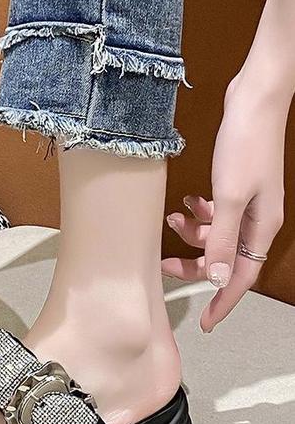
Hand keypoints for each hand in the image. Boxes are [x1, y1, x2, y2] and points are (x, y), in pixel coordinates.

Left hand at [162, 78, 285, 332]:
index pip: (241, 278)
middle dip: (195, 263)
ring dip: (191, 233)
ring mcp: (245, 204)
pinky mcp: (233, 188)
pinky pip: (214, 214)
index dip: (223, 302)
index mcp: (260, 228)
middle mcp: (255, 220)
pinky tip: (186, 203)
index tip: (206, 323)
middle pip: (223, 258)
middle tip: (164, 264)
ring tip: (172, 218)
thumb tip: (219, 278)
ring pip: (215, 235)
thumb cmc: (245, 145)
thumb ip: (221, 239)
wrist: (252, 101)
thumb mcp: (228, 198)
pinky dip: (198, 213)